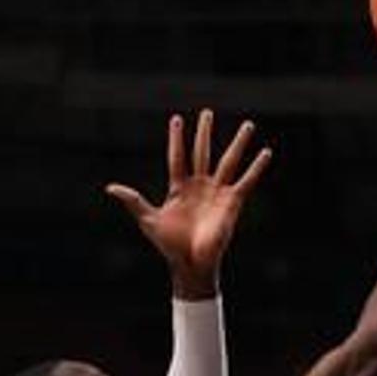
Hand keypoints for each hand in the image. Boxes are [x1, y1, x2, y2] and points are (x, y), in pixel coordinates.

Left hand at [105, 110, 272, 298]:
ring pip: (228, 160)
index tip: (177, 119)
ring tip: (248, 125)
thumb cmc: (169, 246)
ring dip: (238, 143)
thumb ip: (133, 201)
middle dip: (204, 132)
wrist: (190, 264)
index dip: (176, 138)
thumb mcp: (148, 220)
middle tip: (206, 112)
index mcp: (179, 188)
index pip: (177, 156)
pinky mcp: (232, 202)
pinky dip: (257, 168)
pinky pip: (247, 181)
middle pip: (202, 152)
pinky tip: (266, 152)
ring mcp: (217, 192)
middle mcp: (199, 185)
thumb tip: (110, 188)